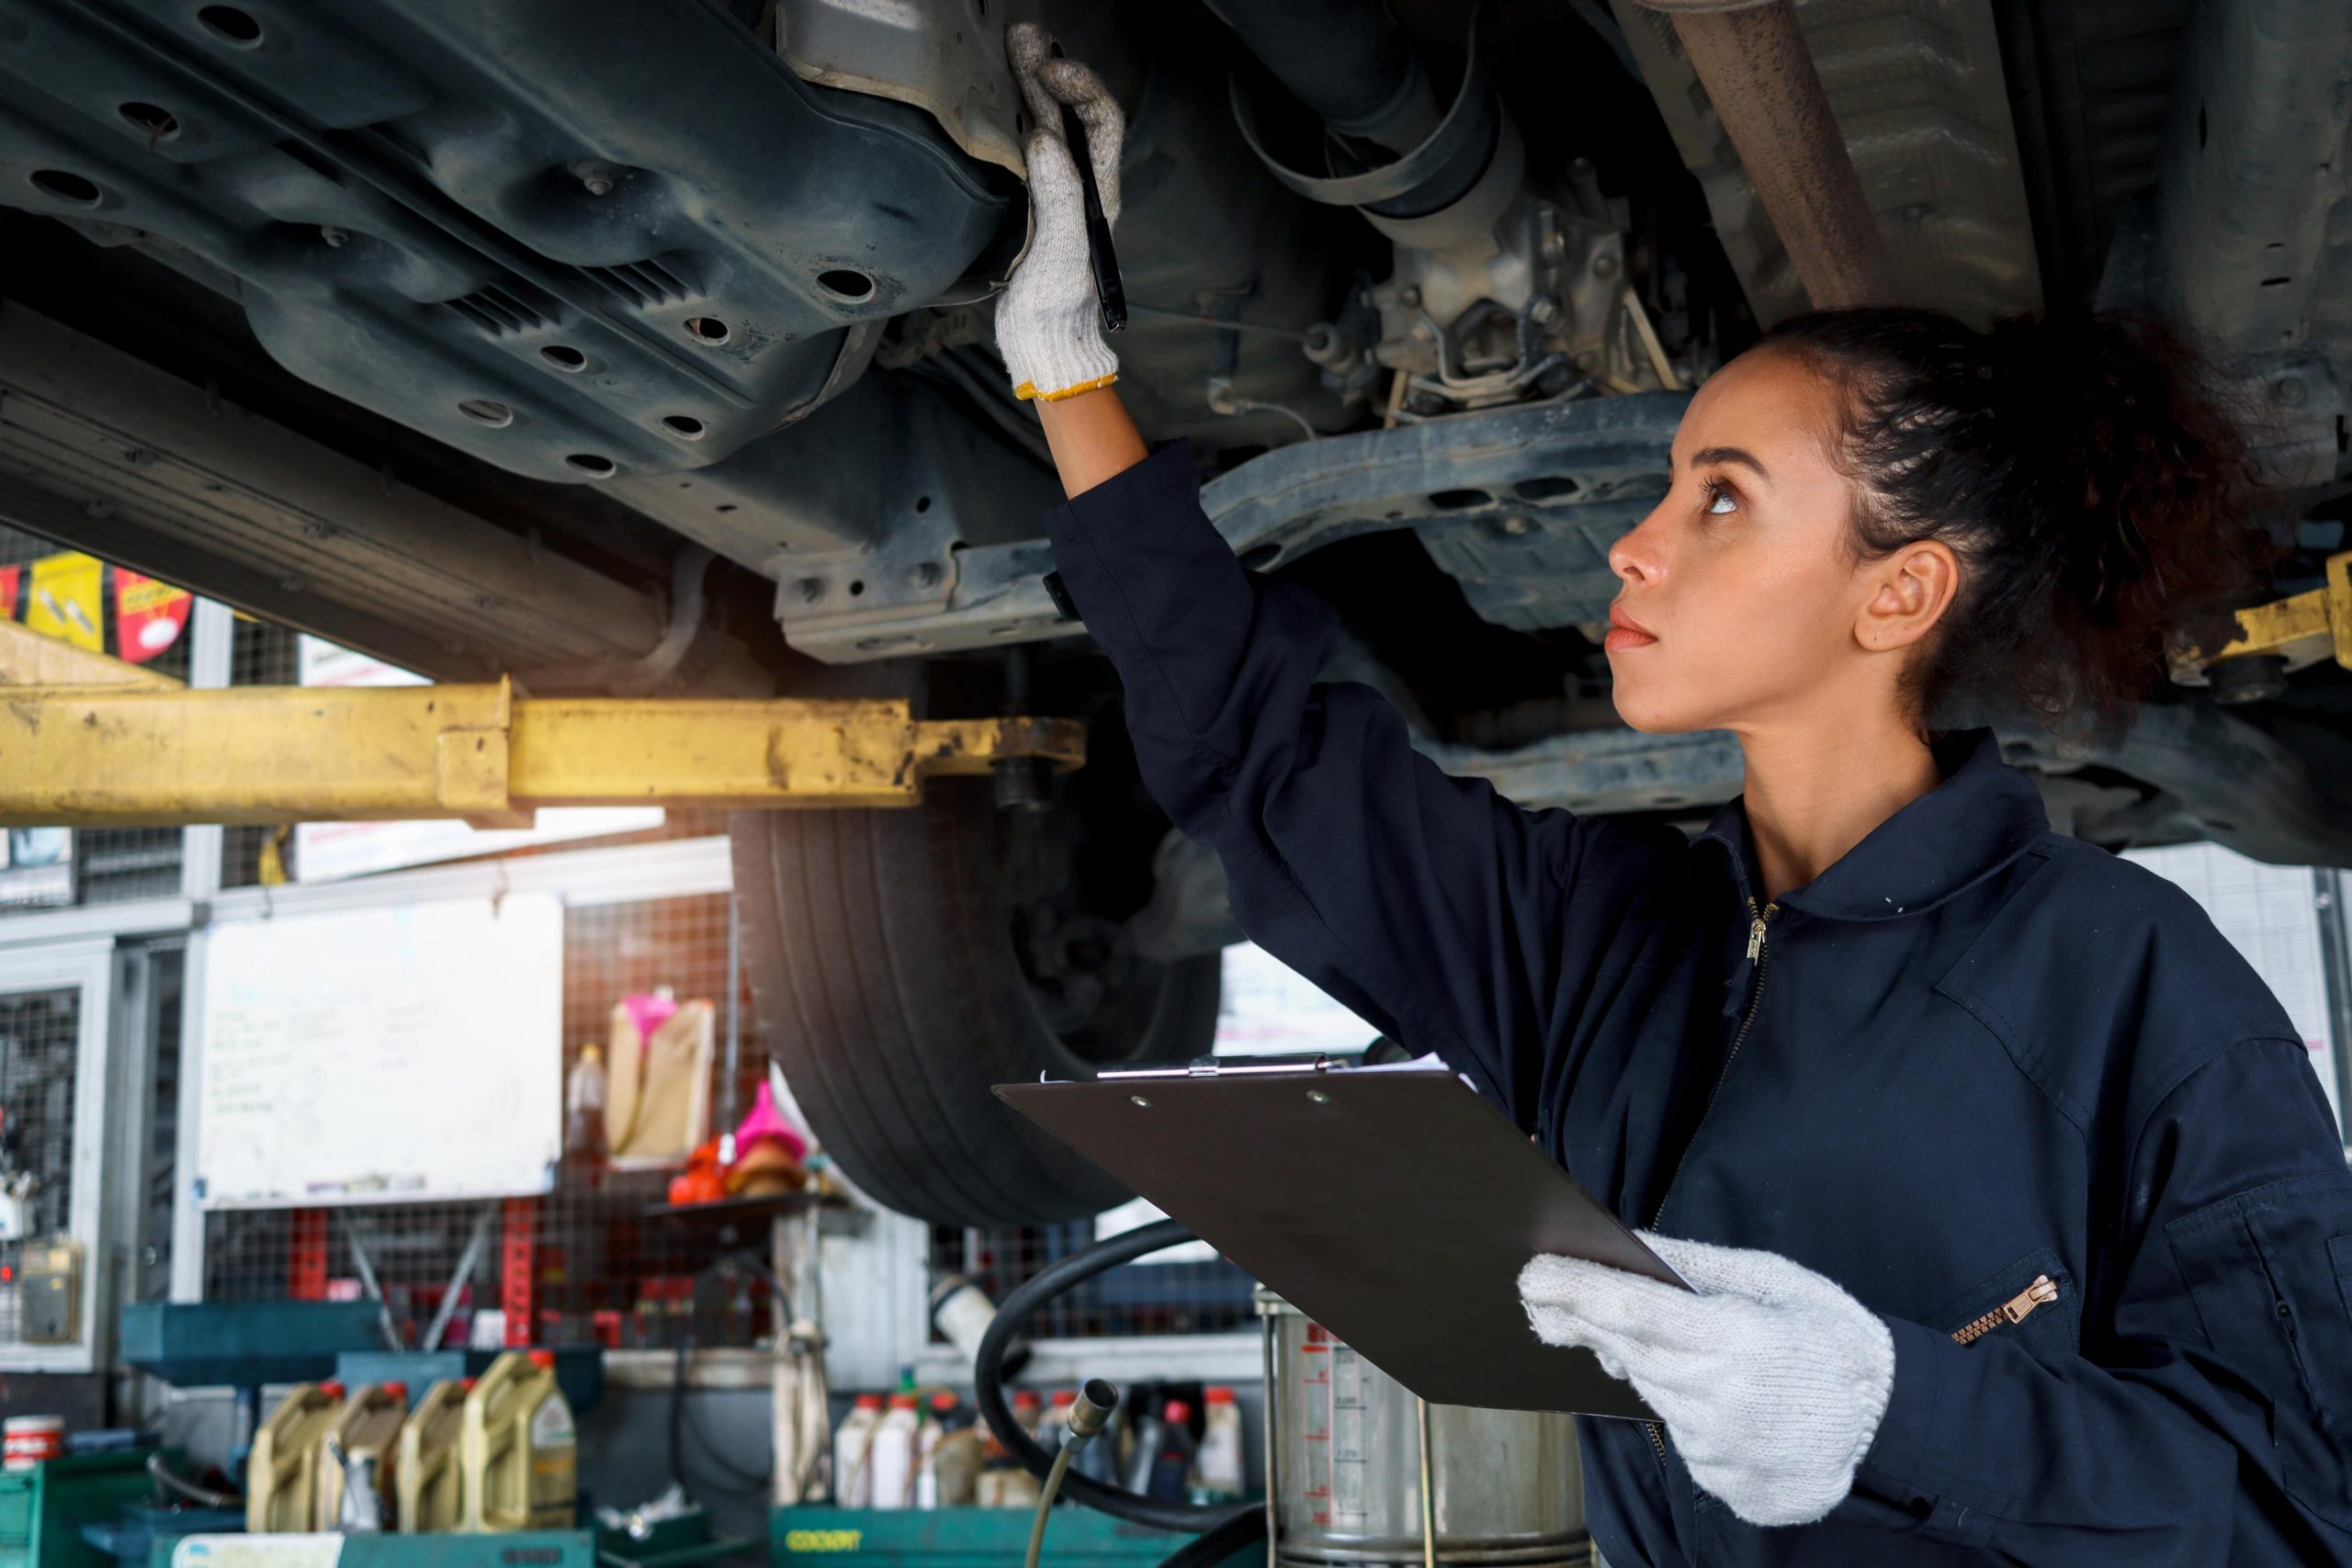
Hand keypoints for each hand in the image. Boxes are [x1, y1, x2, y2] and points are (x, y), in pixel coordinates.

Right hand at [997, 24, 1122, 402]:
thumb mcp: (1061, 252)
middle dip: (1047, 71)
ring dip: (1028, 84)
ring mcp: (1051, 191)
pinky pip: (1021, 146)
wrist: (1041, 341)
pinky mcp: (1026, 202)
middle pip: (1068, 114)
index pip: (1100, 122)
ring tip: (1008, 48)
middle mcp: (1078, 183)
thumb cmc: (1056, 305)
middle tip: (1019, 35)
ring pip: (1045, 124)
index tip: (1051, 67)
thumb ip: (1057, 194)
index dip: (1080, 87)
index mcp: (1096, 191)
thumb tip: (1042, 136)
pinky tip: (992, 96)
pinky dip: (1008, 114)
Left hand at [1518, 1232, 1894, 1527]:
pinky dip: (1683, 1407)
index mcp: (1740, 1341)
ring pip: (1651, 1394)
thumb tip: (1631, 1244)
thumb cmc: (1833, 1339)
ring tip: (1678, 1341)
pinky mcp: (1724, 1484)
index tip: (1533, 1275)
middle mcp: (1723, 1401)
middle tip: (1548, 1295)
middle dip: (1586, 1320)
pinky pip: (1681, 1436)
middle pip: (1629, 1353)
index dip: (1578, 1292)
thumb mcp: (1776, 1280)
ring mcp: (1721, 1451)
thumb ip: (1698, 1264)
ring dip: (1642, 1363)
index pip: (1636, 1312)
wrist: (1891, 1427)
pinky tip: (1716, 1392)